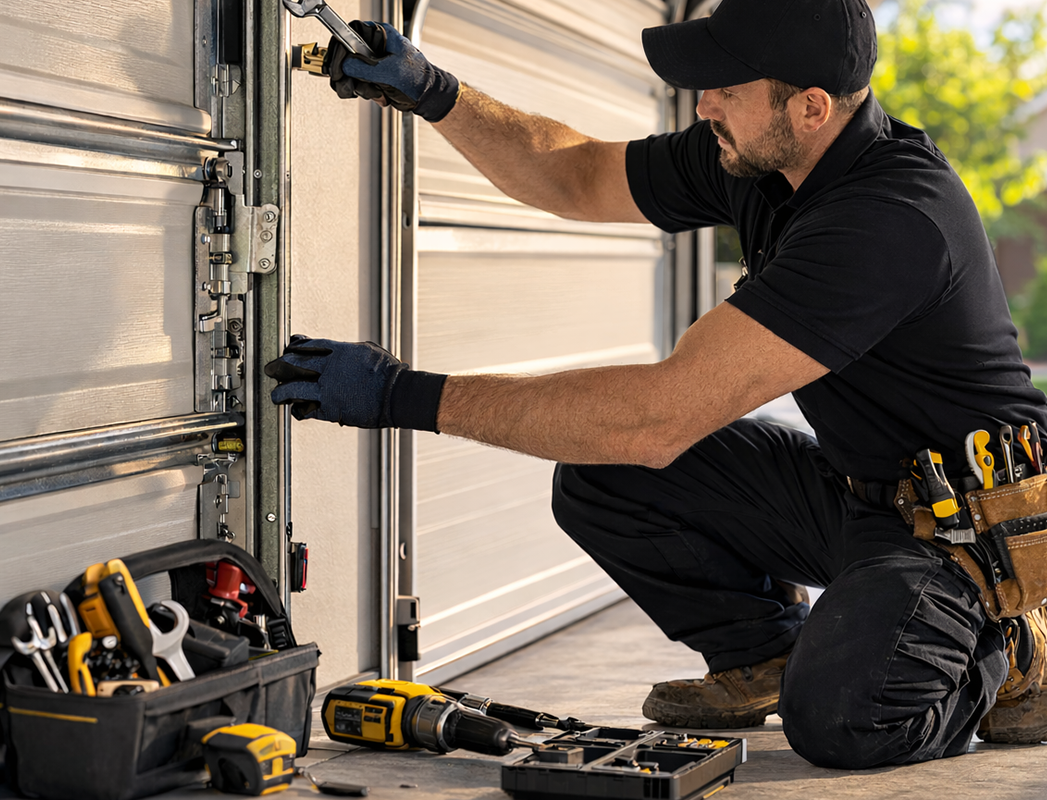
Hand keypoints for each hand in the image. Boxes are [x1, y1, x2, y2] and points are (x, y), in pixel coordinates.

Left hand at [265, 336, 406, 426]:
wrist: (397, 394)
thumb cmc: (388, 372)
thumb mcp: (368, 351)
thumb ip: (349, 351)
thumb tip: (343, 351)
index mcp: (338, 351)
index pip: (308, 346)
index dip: (295, 347)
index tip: (288, 349)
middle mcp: (328, 369)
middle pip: (294, 364)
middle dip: (280, 366)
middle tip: (272, 368)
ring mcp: (328, 390)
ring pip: (294, 389)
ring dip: (282, 392)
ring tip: (276, 395)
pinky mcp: (331, 409)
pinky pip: (308, 410)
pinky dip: (300, 409)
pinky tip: (296, 409)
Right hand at [323, 21, 459, 121]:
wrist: (428, 97)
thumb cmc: (418, 80)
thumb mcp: (388, 72)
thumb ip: (363, 68)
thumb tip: (344, 65)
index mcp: (382, 36)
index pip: (352, 33)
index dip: (341, 48)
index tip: (336, 63)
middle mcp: (378, 46)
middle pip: (350, 55)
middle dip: (353, 75)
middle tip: (355, 84)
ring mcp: (377, 61)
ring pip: (355, 72)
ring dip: (364, 87)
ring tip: (379, 91)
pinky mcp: (377, 75)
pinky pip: (363, 83)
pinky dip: (370, 92)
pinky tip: (382, 94)